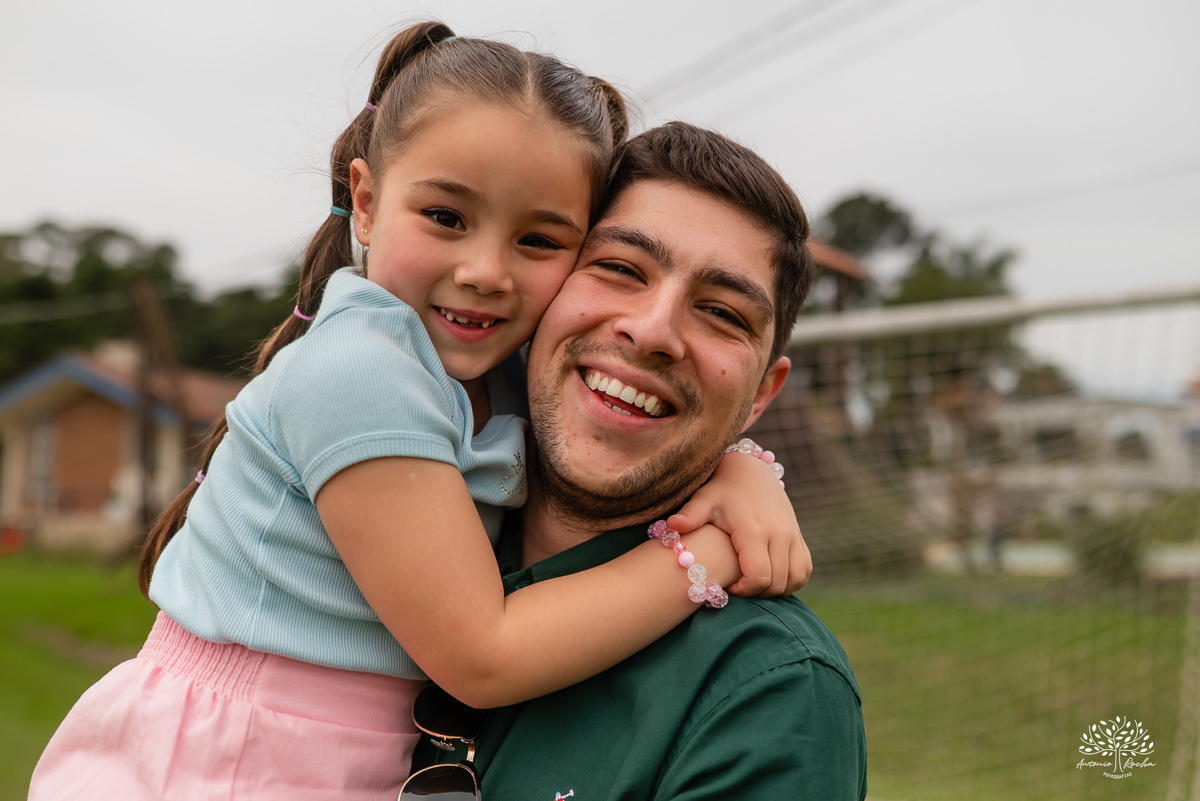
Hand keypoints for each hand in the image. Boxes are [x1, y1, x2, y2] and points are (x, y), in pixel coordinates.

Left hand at [667, 449, 811, 596]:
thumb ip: (690, 515)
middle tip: (737, 588)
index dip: (743, 590)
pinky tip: (771, 578)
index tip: (728, 587)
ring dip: (776, 589)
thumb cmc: (721, 488)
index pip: (758, 577)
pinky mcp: (799, 535)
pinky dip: (792, 581)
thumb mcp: (704, 499)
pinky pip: (804, 569)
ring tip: (752, 584)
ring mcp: (793, 535)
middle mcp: (779, 533)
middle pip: (776, 583)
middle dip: (756, 593)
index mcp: (754, 530)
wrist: (749, 470)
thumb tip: (671, 526)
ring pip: (795, 579)